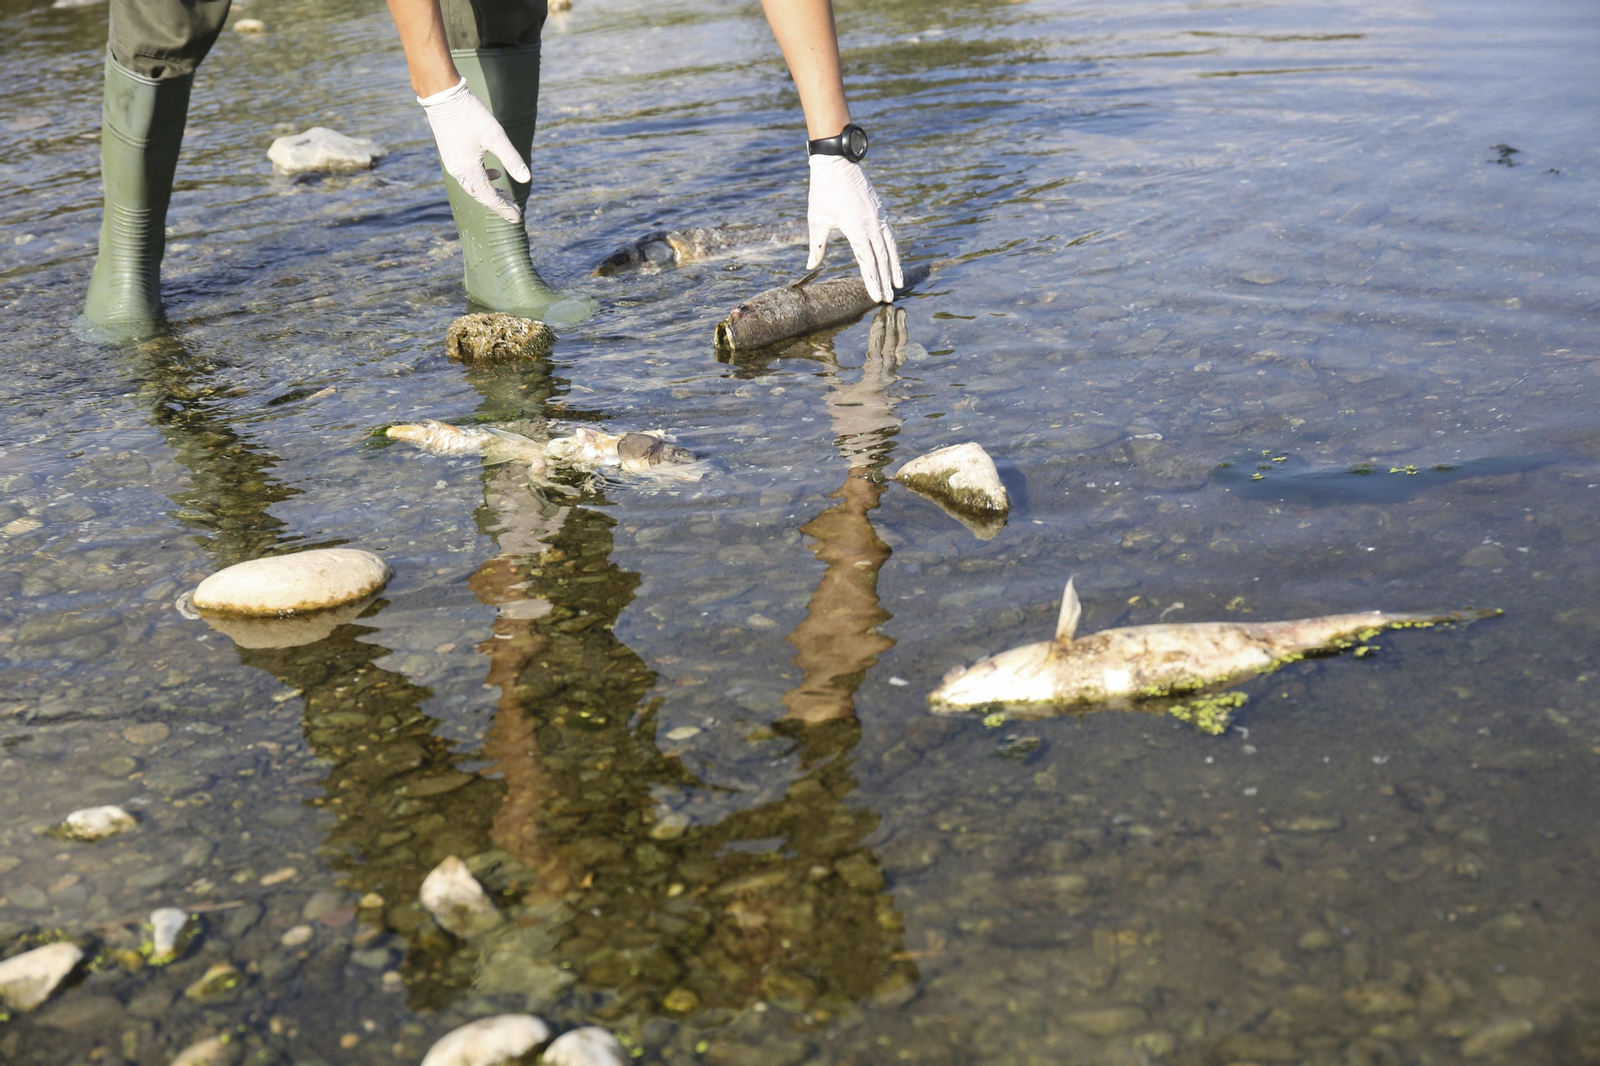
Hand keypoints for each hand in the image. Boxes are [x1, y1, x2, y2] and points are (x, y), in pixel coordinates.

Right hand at [418, 78, 530, 222]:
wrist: (443, 96)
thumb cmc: (471, 114)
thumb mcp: (496, 136)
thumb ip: (512, 159)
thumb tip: (526, 179)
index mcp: (469, 169)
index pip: (490, 197)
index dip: (504, 209)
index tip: (518, 218)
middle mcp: (458, 170)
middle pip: (480, 196)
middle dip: (499, 203)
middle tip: (515, 208)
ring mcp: (452, 163)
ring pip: (473, 187)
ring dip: (490, 192)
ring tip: (507, 194)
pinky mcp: (450, 155)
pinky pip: (467, 176)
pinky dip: (482, 180)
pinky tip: (494, 173)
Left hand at [806, 155, 903, 302]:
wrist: (837, 162)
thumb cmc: (823, 191)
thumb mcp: (816, 219)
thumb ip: (817, 245)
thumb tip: (810, 266)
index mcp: (855, 228)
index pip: (867, 261)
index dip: (872, 281)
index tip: (876, 296)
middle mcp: (871, 223)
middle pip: (882, 258)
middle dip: (886, 280)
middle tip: (889, 299)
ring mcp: (879, 216)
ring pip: (891, 247)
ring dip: (895, 266)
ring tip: (899, 284)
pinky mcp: (881, 210)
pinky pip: (891, 234)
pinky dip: (894, 249)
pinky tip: (895, 259)